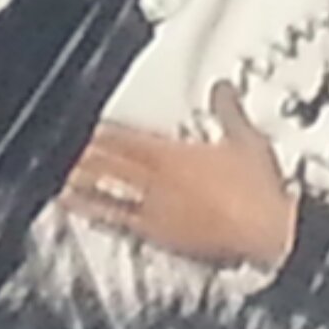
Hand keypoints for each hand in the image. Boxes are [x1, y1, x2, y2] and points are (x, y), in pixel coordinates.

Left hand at [60, 82, 298, 271]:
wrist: (268, 231)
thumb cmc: (258, 190)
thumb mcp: (246, 140)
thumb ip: (228, 111)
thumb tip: (221, 90)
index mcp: (175, 155)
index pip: (128, 139)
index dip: (103, 132)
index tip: (84, 127)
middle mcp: (159, 182)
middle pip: (111, 167)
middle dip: (83, 159)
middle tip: (60, 154)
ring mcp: (158, 212)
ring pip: (110, 197)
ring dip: (84, 189)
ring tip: (61, 185)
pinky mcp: (163, 238)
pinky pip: (124, 225)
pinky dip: (103, 218)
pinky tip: (91, 218)